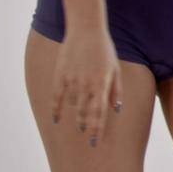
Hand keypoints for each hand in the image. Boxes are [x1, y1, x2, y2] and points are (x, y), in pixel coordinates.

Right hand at [50, 25, 122, 147]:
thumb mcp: (115, 68)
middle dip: (87, 125)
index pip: (99, 112)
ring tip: (80, 123)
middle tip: (87, 133)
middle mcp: (87, 84)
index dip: (97, 128)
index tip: (94, 141)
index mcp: (102, 83)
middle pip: (85, 112)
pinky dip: (56, 110)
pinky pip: (56, 98)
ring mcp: (72, 80)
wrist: (86, 30)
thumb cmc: (104, 49)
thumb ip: (115, 90)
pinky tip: (56, 120)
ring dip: (76, 116)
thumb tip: (116, 109)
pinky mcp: (60, 75)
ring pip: (72, 106)